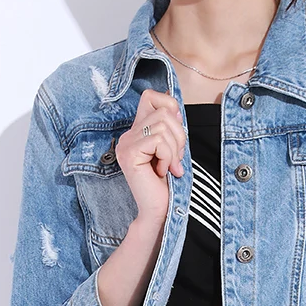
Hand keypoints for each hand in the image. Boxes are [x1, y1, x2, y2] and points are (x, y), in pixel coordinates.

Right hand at [115, 89, 185, 222]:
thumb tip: (175, 108)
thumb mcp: (173, 148)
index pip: (151, 96)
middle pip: (163, 111)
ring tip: (169, 166)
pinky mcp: (129, 153)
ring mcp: (126, 143)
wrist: (160, 210)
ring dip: (174, 149)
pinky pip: (158, 141)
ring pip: (162, 126)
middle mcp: (128, 135)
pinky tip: (162, 172)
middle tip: (176, 158)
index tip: (176, 133)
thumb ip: (172, 127)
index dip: (169, 106)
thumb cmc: (168, 182)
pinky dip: (168, 157)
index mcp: (138, 131)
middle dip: (179, 135)